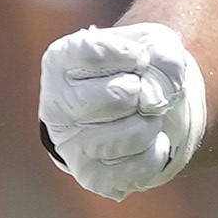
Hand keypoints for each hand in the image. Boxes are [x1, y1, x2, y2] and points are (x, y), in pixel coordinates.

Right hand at [39, 21, 207, 199]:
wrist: (126, 111)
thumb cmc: (133, 68)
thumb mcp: (147, 42)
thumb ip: (161, 50)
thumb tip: (161, 91)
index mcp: (59, 62)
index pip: (92, 51)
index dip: (129, 53)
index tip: (139, 57)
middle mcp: (56, 104)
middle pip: (118, 94)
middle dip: (144, 92)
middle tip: (143, 93)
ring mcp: (70, 144)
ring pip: (131, 134)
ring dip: (152, 123)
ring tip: (147, 117)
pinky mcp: (90, 176)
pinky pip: (137, 167)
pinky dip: (156, 153)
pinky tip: (152, 143)